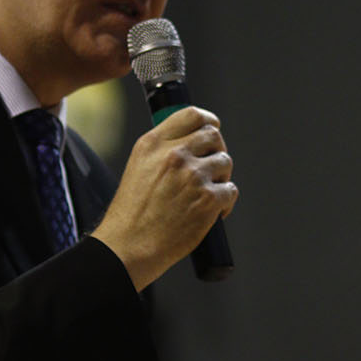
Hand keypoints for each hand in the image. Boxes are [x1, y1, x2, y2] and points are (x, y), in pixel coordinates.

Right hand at [91, 106, 237, 290]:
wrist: (129, 246)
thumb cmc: (132, 213)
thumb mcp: (138, 167)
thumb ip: (162, 150)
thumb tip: (192, 142)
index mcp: (154, 143)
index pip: (192, 114)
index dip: (208, 121)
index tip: (212, 130)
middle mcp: (174, 154)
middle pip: (213, 136)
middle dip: (216, 150)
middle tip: (211, 168)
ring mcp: (193, 176)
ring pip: (225, 161)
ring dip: (221, 177)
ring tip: (207, 194)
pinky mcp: (208, 199)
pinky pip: (230, 190)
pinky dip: (225, 203)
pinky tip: (213, 213)